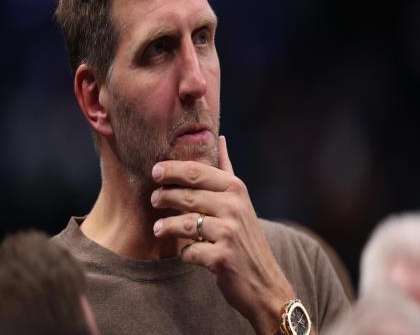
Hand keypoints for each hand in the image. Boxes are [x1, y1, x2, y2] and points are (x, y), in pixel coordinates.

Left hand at [150, 136, 294, 333]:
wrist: (265, 282)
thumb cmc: (246, 236)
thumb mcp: (241, 199)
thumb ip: (227, 169)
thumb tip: (220, 138)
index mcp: (236, 188)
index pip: (196, 171)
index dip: (171, 170)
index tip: (155, 172)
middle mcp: (234, 206)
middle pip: (187, 195)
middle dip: (165, 196)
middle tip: (154, 199)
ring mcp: (229, 232)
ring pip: (185, 223)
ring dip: (167, 226)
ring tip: (159, 229)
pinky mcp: (222, 257)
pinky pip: (190, 251)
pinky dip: (184, 253)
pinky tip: (186, 253)